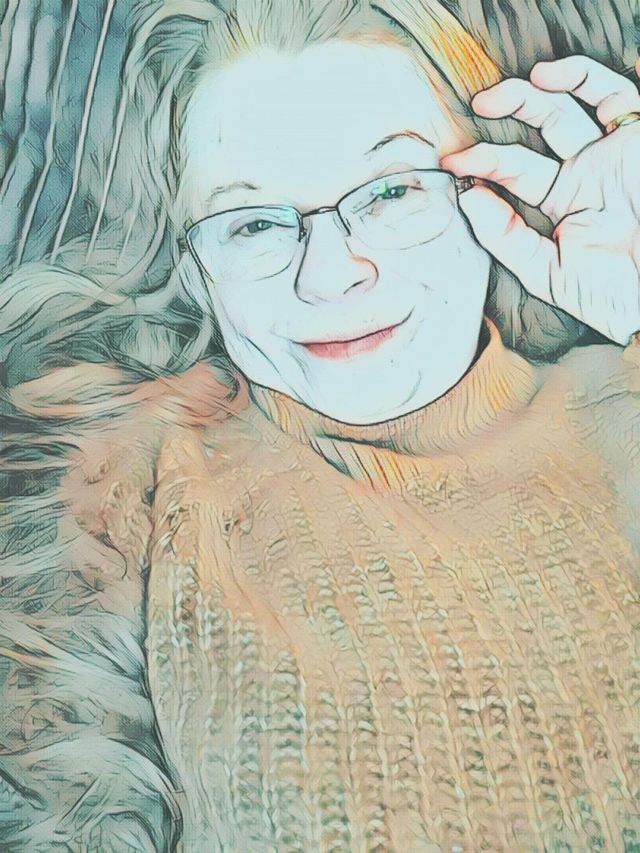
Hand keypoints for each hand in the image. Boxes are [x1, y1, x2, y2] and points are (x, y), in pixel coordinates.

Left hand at [441, 55, 639, 345]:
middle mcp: (584, 174)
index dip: (482, 165)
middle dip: (499, 121)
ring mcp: (609, 153)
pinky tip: (544, 78)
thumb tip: (468, 198)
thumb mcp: (549, 275)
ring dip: (524, 97)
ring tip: (490, 100)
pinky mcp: (637, 135)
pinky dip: (578, 77)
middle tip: (472, 116)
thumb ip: (507, 240)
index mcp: (561, 206)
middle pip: (534, 133)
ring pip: (563, 109)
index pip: (514, 175)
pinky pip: (611, 94)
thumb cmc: (617, 295)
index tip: (453, 165)